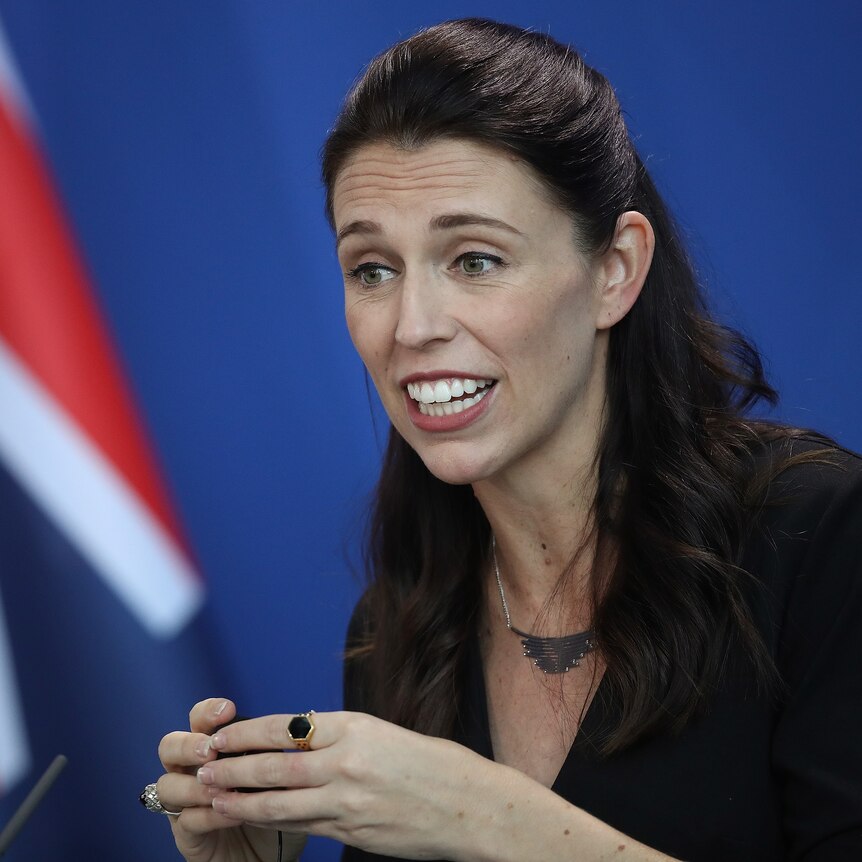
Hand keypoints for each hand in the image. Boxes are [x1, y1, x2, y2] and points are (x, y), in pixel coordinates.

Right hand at [156, 698, 304, 861]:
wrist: (270, 850)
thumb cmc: (272, 804)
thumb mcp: (277, 774)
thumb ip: (267, 754)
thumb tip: (275, 737)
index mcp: (212, 747)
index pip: (198, 719)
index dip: (207, 711)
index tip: (228, 711)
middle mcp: (192, 770)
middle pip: (169, 746)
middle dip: (188, 745)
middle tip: (210, 751)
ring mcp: (184, 802)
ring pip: (167, 784)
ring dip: (196, 785)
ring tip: (224, 789)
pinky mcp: (185, 833)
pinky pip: (187, 819)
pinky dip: (211, 815)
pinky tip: (236, 815)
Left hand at [196, 710, 501, 860]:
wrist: (472, 807)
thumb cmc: (435, 765)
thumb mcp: (387, 735)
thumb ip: (344, 740)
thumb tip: (305, 741)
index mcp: (356, 727)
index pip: (287, 727)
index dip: (247, 733)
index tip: (220, 735)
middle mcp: (347, 761)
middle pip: (275, 765)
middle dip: (234, 767)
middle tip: (202, 768)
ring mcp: (348, 800)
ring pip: (281, 800)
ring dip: (241, 800)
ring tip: (212, 797)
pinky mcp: (353, 832)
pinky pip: (302, 826)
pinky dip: (270, 822)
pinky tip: (252, 820)